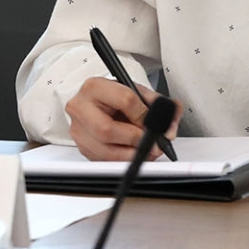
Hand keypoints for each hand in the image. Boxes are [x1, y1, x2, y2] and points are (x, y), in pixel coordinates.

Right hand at [65, 77, 183, 161]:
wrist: (100, 102)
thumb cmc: (117, 97)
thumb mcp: (138, 92)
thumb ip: (159, 104)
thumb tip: (170, 125)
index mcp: (94, 87)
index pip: (124, 100)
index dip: (145, 115)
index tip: (156, 123)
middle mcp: (80, 107)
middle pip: (106, 130)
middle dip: (135, 139)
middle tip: (151, 142)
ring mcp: (78, 129)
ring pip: (104, 150)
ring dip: (131, 154)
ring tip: (147, 151)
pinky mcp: (81, 146)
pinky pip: (103, 160)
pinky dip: (123, 160)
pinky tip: (133, 154)